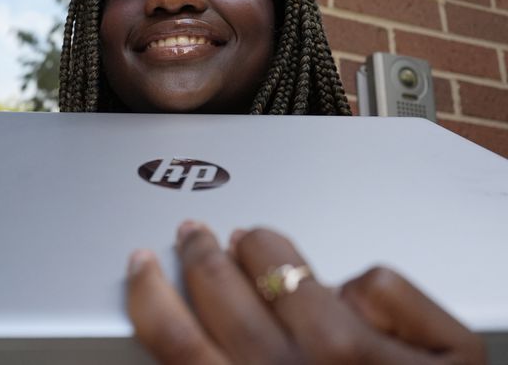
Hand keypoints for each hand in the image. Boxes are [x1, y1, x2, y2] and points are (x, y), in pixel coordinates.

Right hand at [126, 222, 484, 363]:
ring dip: (266, 248)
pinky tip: (352, 297)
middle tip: (194, 235)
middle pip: (227, 298)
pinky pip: (378, 285)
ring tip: (254, 238)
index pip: (180, 344)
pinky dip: (362, 286)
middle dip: (201, 255)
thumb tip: (190, 339)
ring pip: (299, 277)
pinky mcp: (443, 353)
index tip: (142, 268)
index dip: (151, 296)